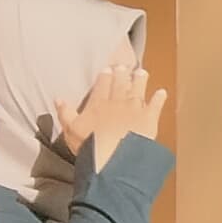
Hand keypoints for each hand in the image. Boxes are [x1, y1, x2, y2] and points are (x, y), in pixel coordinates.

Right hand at [50, 52, 165, 171]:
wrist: (113, 156)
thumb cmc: (90, 145)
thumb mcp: (70, 129)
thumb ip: (65, 113)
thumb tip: (58, 99)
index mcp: (98, 104)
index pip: (101, 86)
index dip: (105, 77)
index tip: (107, 69)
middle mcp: (117, 102)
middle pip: (120, 84)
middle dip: (122, 74)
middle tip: (124, 66)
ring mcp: (134, 109)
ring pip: (138, 90)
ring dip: (140, 80)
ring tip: (142, 72)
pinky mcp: (149, 118)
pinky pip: (156, 105)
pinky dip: (159, 98)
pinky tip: (162, 92)